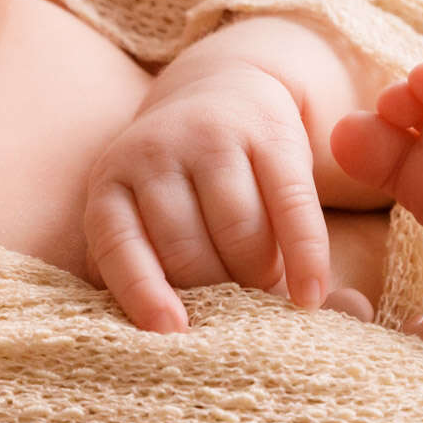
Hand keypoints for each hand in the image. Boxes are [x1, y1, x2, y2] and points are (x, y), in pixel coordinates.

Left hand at [82, 62, 331, 332]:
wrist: (223, 85)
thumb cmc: (179, 184)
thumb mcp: (146, 214)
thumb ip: (154, 272)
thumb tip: (175, 338)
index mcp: (111, 183)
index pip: (118, 243)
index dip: (142, 290)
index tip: (171, 331)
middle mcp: (154, 154)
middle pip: (186, 247)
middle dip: (214, 293)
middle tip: (235, 314)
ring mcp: (212, 138)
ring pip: (238, 231)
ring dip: (257, 277)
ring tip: (267, 291)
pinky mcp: (270, 134)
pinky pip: (291, 206)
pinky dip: (305, 256)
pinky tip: (310, 293)